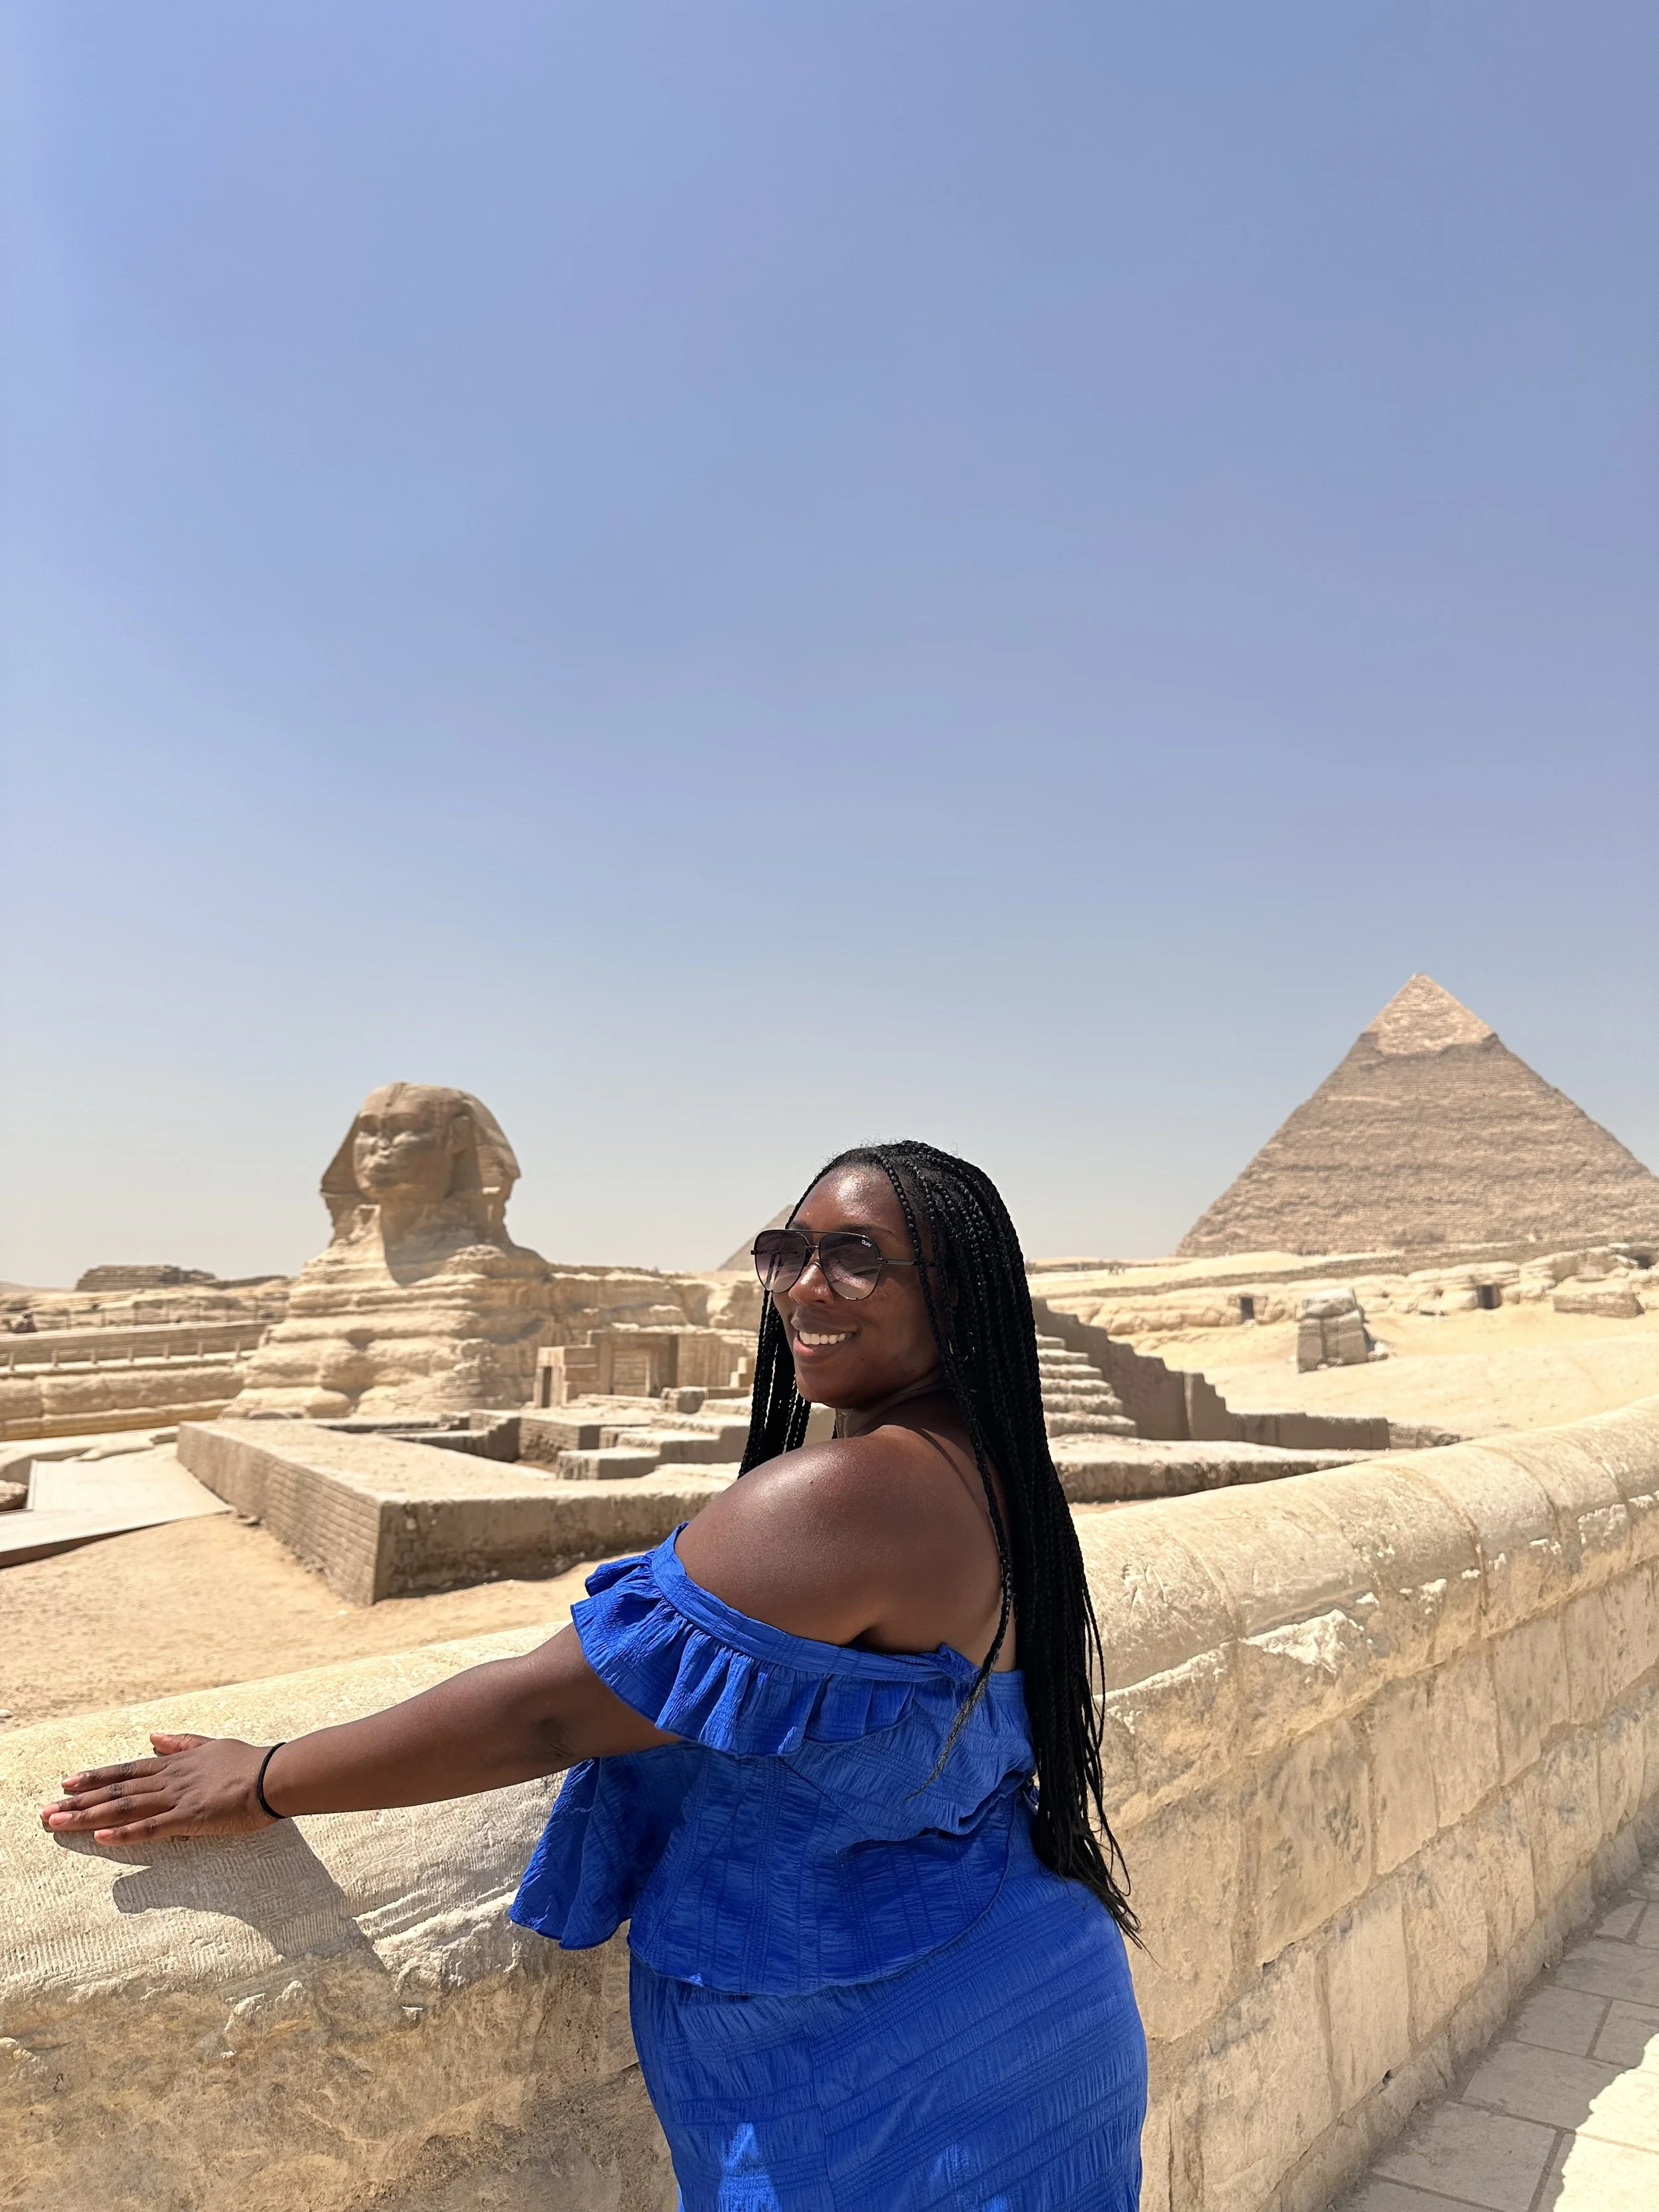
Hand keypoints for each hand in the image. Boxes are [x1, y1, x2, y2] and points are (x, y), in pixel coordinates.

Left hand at [40, 1732, 278, 1843]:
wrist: (274, 1775)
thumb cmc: (248, 1762)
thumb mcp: (211, 1744)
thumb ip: (182, 1742)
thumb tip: (155, 1735)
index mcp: (175, 1764)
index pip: (127, 1771)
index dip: (96, 1778)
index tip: (67, 1783)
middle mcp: (170, 1779)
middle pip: (117, 1791)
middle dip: (79, 1801)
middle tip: (46, 1810)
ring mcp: (178, 1799)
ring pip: (126, 1808)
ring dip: (89, 1816)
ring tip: (58, 1822)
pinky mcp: (191, 1819)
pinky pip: (153, 1828)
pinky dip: (126, 1833)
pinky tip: (102, 1837)